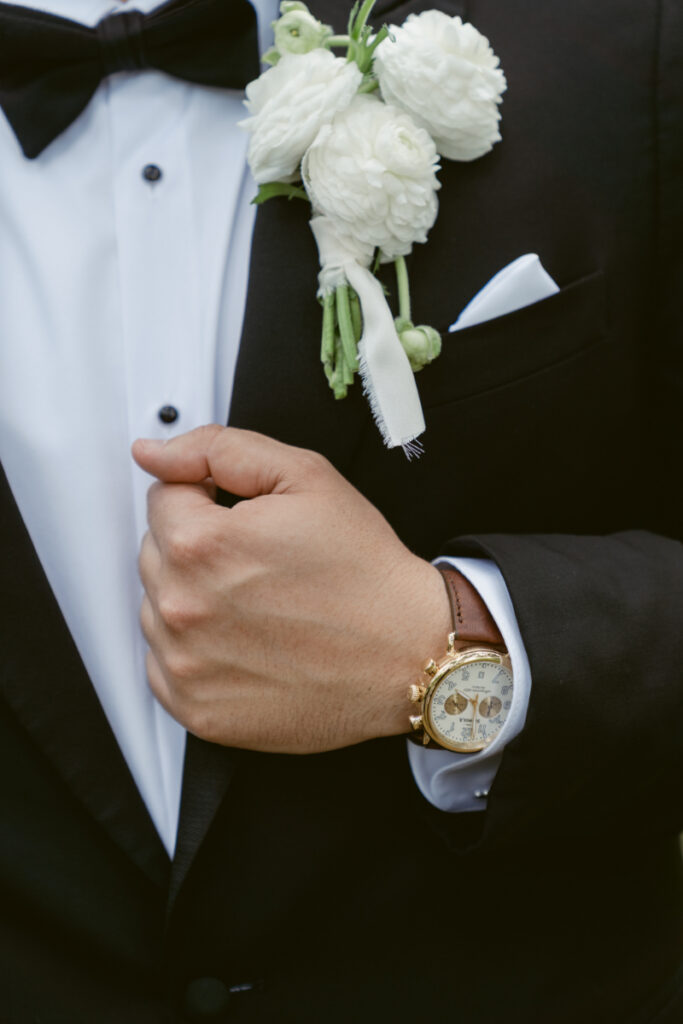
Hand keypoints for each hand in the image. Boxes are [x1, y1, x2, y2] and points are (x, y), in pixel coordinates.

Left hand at [132, 425, 450, 753]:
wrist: (405, 654)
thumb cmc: (363, 572)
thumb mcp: (305, 477)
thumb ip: (218, 450)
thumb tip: (152, 453)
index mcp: (200, 544)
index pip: (163, 499)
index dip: (208, 499)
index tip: (247, 521)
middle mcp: (181, 608)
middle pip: (156, 552)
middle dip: (199, 548)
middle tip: (261, 563)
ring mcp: (185, 665)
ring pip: (158, 607)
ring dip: (194, 599)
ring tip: (258, 606)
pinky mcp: (195, 709)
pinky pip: (164, 664)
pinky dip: (195, 651)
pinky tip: (245, 643)